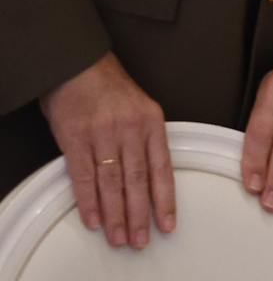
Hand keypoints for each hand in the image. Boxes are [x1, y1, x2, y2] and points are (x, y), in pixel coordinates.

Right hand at [40, 53, 173, 248]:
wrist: (78, 63)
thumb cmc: (109, 86)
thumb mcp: (140, 107)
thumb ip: (146, 138)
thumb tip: (151, 176)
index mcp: (152, 121)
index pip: (162, 168)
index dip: (165, 199)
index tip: (168, 222)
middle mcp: (130, 129)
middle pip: (137, 180)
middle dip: (140, 215)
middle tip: (142, 239)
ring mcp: (102, 134)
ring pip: (112, 183)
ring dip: (115, 214)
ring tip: (119, 237)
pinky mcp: (74, 138)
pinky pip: (82, 176)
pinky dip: (88, 201)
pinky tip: (94, 219)